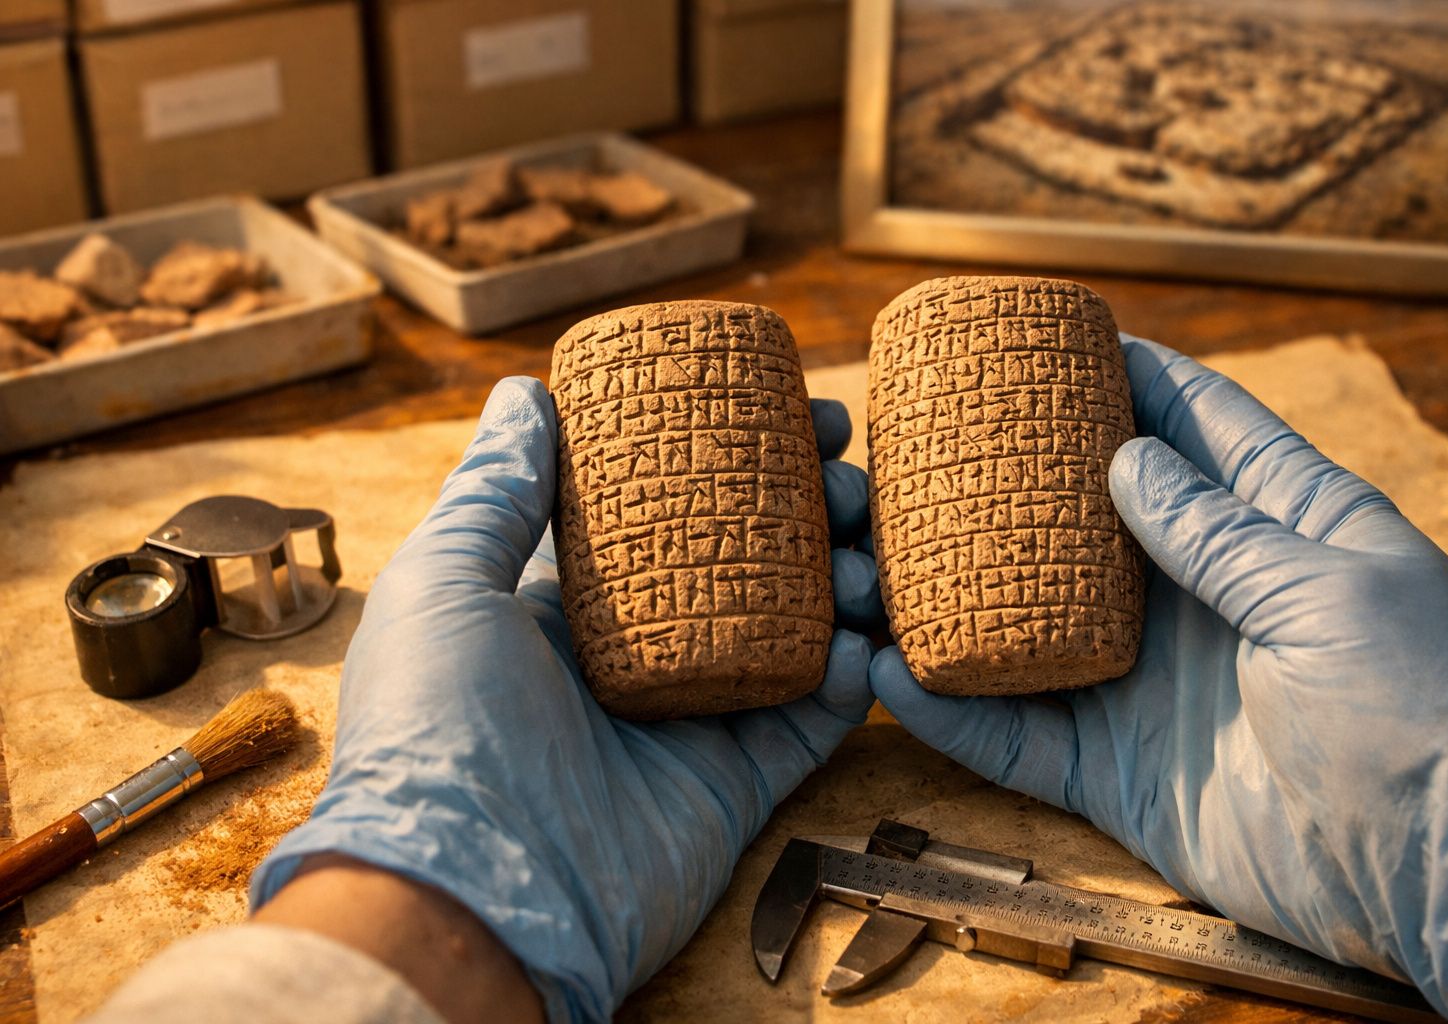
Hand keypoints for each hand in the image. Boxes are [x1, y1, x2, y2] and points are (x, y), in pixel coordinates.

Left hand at [251, 379, 877, 1021]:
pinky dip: (849, 682)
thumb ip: (495, 493)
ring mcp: (689, 721)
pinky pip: (809, 724)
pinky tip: (870, 637)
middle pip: (744, 564)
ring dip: (841, 582)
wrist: (472, 893)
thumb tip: (526, 394)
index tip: (783, 410)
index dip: (724, 456)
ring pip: (791, 633)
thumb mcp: (446, 585)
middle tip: (846, 469)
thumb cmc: (437, 728)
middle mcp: (636, 655)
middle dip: (802, 510)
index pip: (664, 510)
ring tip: (868, 548)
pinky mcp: (734, 785)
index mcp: (567, 605)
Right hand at [870, 335, 1447, 1021]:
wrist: (1443, 872)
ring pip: (1028, 628)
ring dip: (954, 600)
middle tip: (931, 439)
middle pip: (1084, 523)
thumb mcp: (1331, 592)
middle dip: (1014, 482)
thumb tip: (1124, 461)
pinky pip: (1015, 737)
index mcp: (1273, 532)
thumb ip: (1222, 531)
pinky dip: (952, 711)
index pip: (1197, 427)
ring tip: (875, 557)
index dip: (1133, 378)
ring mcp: (1147, 687)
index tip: (1059, 337)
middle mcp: (1196, 600)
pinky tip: (889, 673)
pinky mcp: (1116, 773)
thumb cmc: (1422, 708)